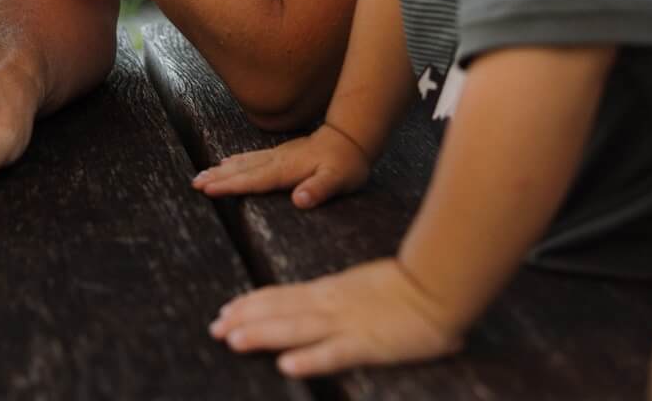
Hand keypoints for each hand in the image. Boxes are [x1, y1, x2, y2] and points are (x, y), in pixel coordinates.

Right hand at [191, 123, 369, 207]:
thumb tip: (300, 200)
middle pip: (242, 170)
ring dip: (221, 169)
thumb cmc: (346, 164)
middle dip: (218, 177)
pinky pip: (251, 158)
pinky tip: (226, 162)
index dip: (231, 185)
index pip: (253, 180)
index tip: (208, 189)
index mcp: (286, 170)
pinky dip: (235, 161)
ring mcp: (277, 155)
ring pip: (243, 163)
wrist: (350, 139)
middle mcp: (276, 161)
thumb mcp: (338, 180)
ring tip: (202, 174)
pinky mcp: (280, 154)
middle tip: (194, 182)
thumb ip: (319, 189)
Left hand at [210, 259, 464, 376]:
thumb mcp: (362, 286)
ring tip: (233, 340)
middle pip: (280, 311)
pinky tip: (287, 366)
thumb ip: (340, 294)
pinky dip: (310, 359)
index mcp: (331, 290)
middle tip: (214, 327)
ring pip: (296, 329)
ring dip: (262, 335)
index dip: (252, 303)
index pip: (282, 295)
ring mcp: (347, 324)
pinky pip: (334, 354)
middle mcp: (331, 304)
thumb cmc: (406, 288)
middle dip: (245, 320)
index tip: (226, 310)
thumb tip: (320, 301)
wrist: (438, 284)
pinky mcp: (368, 344)